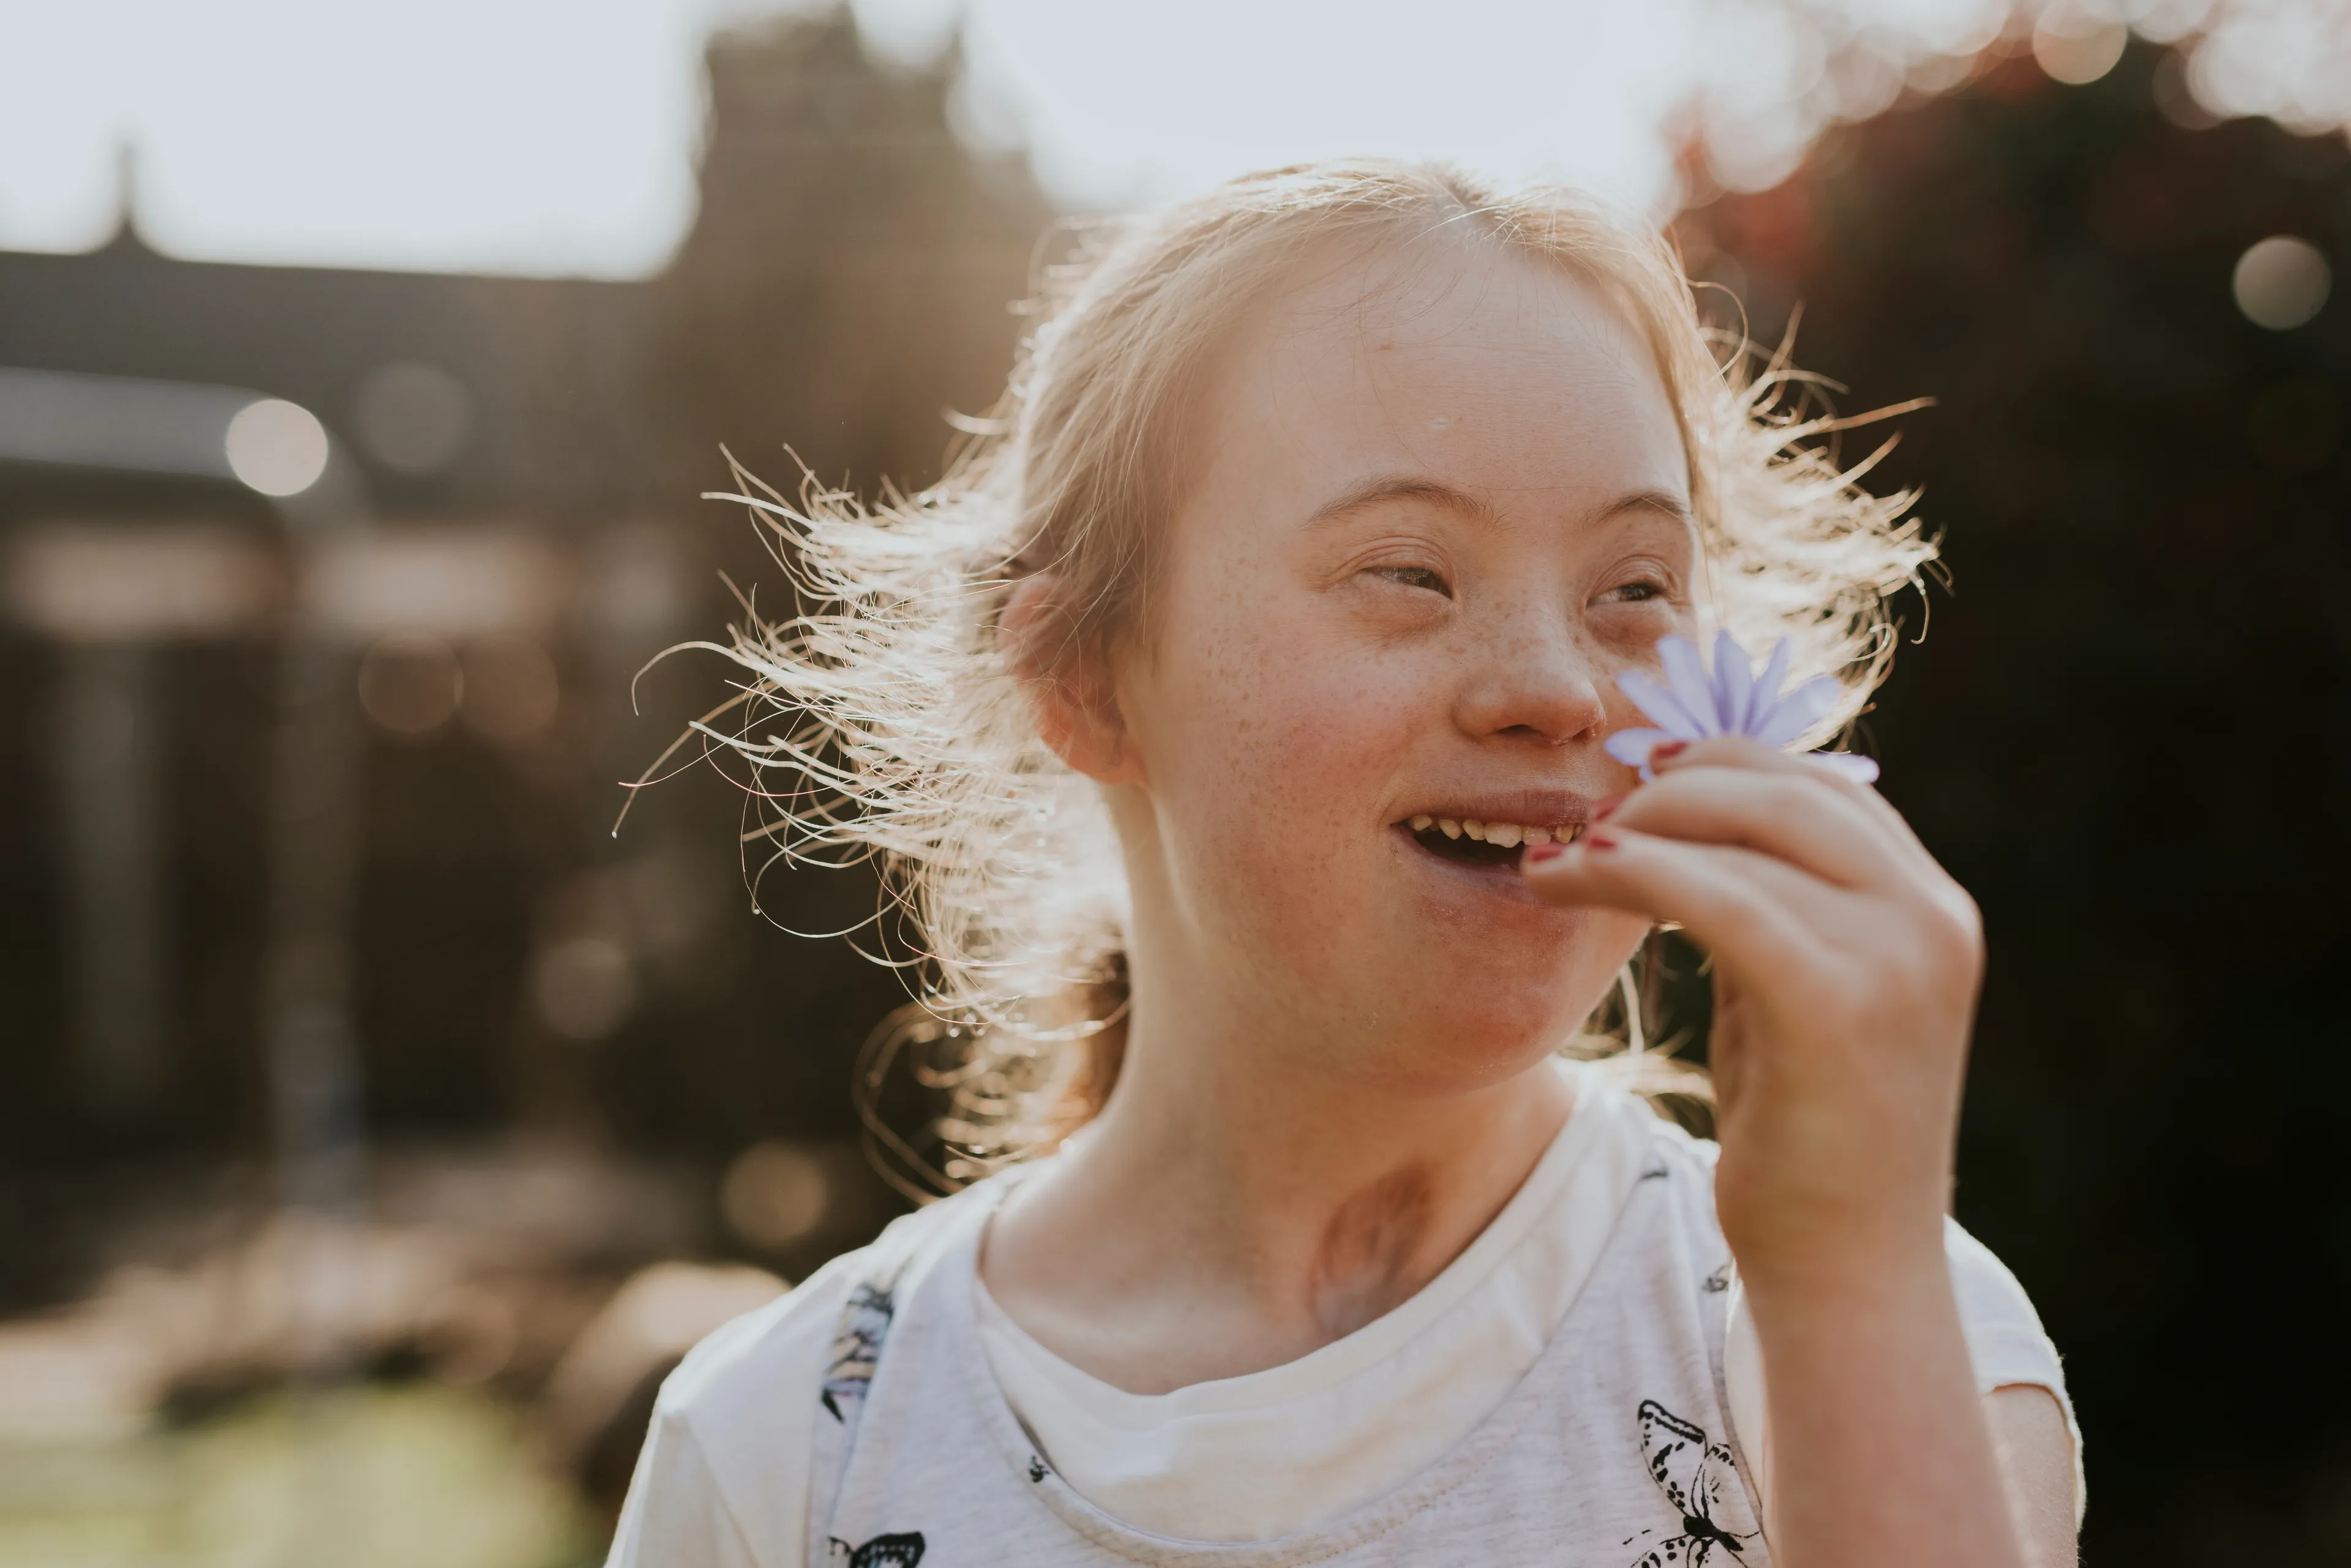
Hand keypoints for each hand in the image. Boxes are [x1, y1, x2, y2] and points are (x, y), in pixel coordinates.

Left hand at [1523, 737, 1983, 1292]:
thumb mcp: (1799, 990)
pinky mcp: (1838, 1001)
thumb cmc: (1809, 1132)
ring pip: (1743, 830)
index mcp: (1932, 906)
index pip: (1821, 785)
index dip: (1722, 765)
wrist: (1848, 1267)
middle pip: (1783, 788)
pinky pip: (1718, 897)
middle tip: (1587, 818)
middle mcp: (1931, 917)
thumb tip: (1691, 817)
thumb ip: (1775, 904)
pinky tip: (1570, 877)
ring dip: (1633, 830)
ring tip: (1557, 859)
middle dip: (1672, 788)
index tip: (1637, 781)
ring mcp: (1899, 956)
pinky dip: (1634, 873)